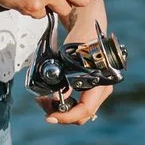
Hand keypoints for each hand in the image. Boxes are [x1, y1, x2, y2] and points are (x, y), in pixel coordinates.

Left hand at [35, 3, 114, 125]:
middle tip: (42, 103)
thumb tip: (56, 100)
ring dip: (62, 108)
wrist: (88, 28)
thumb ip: (64, 82)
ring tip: (44, 98)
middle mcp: (103, 89)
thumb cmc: (79, 41)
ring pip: (80, 110)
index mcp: (101, 82)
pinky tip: (52, 95)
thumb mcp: (68, 61)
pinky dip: (66, 102)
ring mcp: (99, 90)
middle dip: (61, 113)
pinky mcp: (92, 88)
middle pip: (82, 114)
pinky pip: (79, 102)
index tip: (49, 117)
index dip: (66, 117)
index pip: (85, 109)